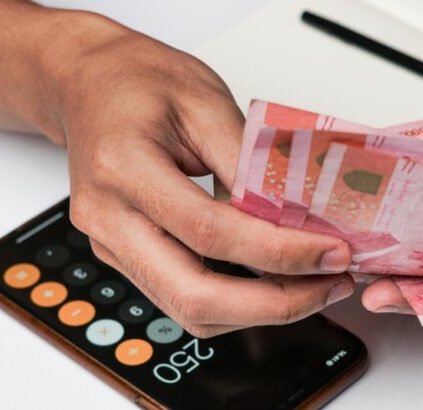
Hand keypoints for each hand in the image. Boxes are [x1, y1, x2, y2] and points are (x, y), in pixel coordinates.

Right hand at [51, 13, 353, 336]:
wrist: (90, 85)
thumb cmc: (139, 82)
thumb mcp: (205, 101)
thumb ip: (249, 160)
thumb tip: (300, 213)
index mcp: (123, 169)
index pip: (210, 232)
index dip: (279, 252)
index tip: (332, 252)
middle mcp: (109, 220)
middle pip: (195, 296)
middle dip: (276, 304)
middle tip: (331, 286)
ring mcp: (112, 246)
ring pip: (191, 312)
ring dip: (262, 313)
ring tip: (316, 288)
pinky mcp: (127, 258)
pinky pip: (185, 301)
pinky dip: (238, 305)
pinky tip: (278, 285)